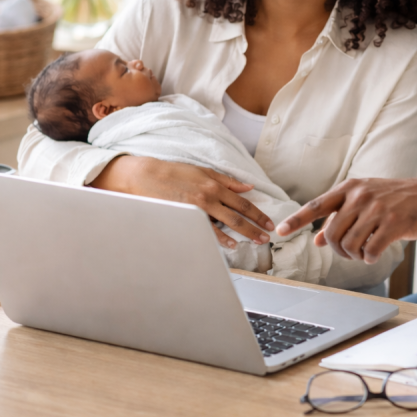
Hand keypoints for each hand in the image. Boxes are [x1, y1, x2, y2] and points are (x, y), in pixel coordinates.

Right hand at [90, 156, 273, 248]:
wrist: (148, 176)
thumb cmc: (176, 173)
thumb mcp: (204, 171)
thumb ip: (228, 181)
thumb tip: (248, 188)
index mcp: (215, 185)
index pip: (243, 202)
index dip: (258, 213)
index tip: (269, 222)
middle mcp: (209, 196)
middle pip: (238, 215)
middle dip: (255, 227)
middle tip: (267, 237)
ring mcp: (198, 208)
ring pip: (226, 224)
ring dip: (243, 234)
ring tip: (255, 241)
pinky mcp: (186, 216)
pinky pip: (207, 231)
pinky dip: (220, 239)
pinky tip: (231, 245)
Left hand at [277, 177, 416, 263]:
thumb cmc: (396, 199)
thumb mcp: (365, 202)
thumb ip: (340, 217)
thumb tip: (317, 239)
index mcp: (350, 188)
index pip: (316, 205)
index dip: (296, 219)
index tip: (279, 231)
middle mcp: (361, 196)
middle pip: (332, 234)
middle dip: (337, 250)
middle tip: (349, 252)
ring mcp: (377, 209)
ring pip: (349, 245)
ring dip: (354, 256)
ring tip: (364, 252)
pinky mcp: (394, 223)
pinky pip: (370, 250)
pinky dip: (369, 258)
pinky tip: (374, 254)